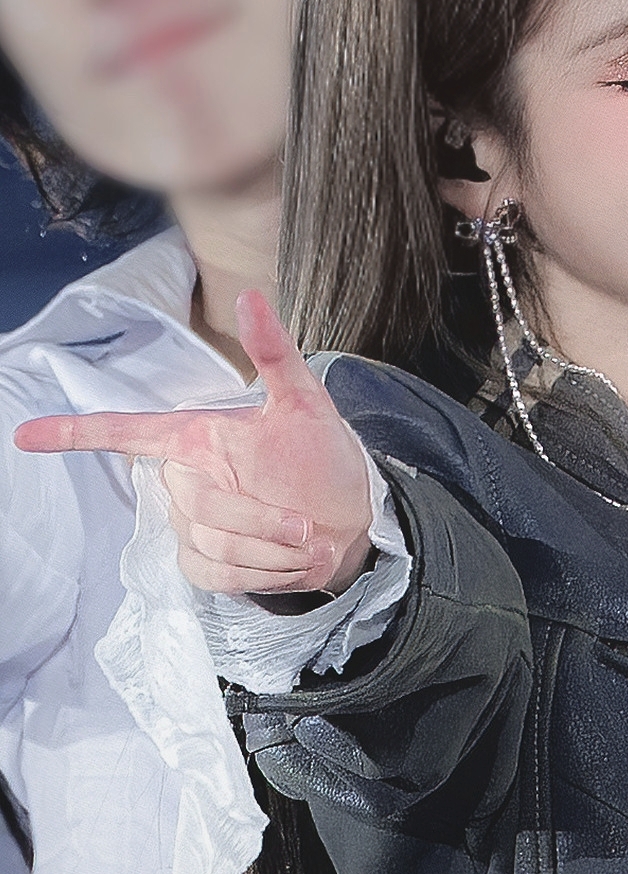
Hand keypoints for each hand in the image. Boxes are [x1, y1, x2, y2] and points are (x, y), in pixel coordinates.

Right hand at [14, 291, 372, 595]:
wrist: (349, 519)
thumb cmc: (322, 458)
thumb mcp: (307, 403)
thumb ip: (275, 353)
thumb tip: (251, 297)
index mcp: (199, 436)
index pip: (128, 432)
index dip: (76, 432)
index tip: (24, 435)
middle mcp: (187, 478)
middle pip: (195, 505)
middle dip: (261, 520)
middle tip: (308, 526)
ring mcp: (191, 524)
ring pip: (212, 545)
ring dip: (272, 551)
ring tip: (309, 541)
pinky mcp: (203, 563)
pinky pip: (217, 575)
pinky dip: (265, 573)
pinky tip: (294, 562)